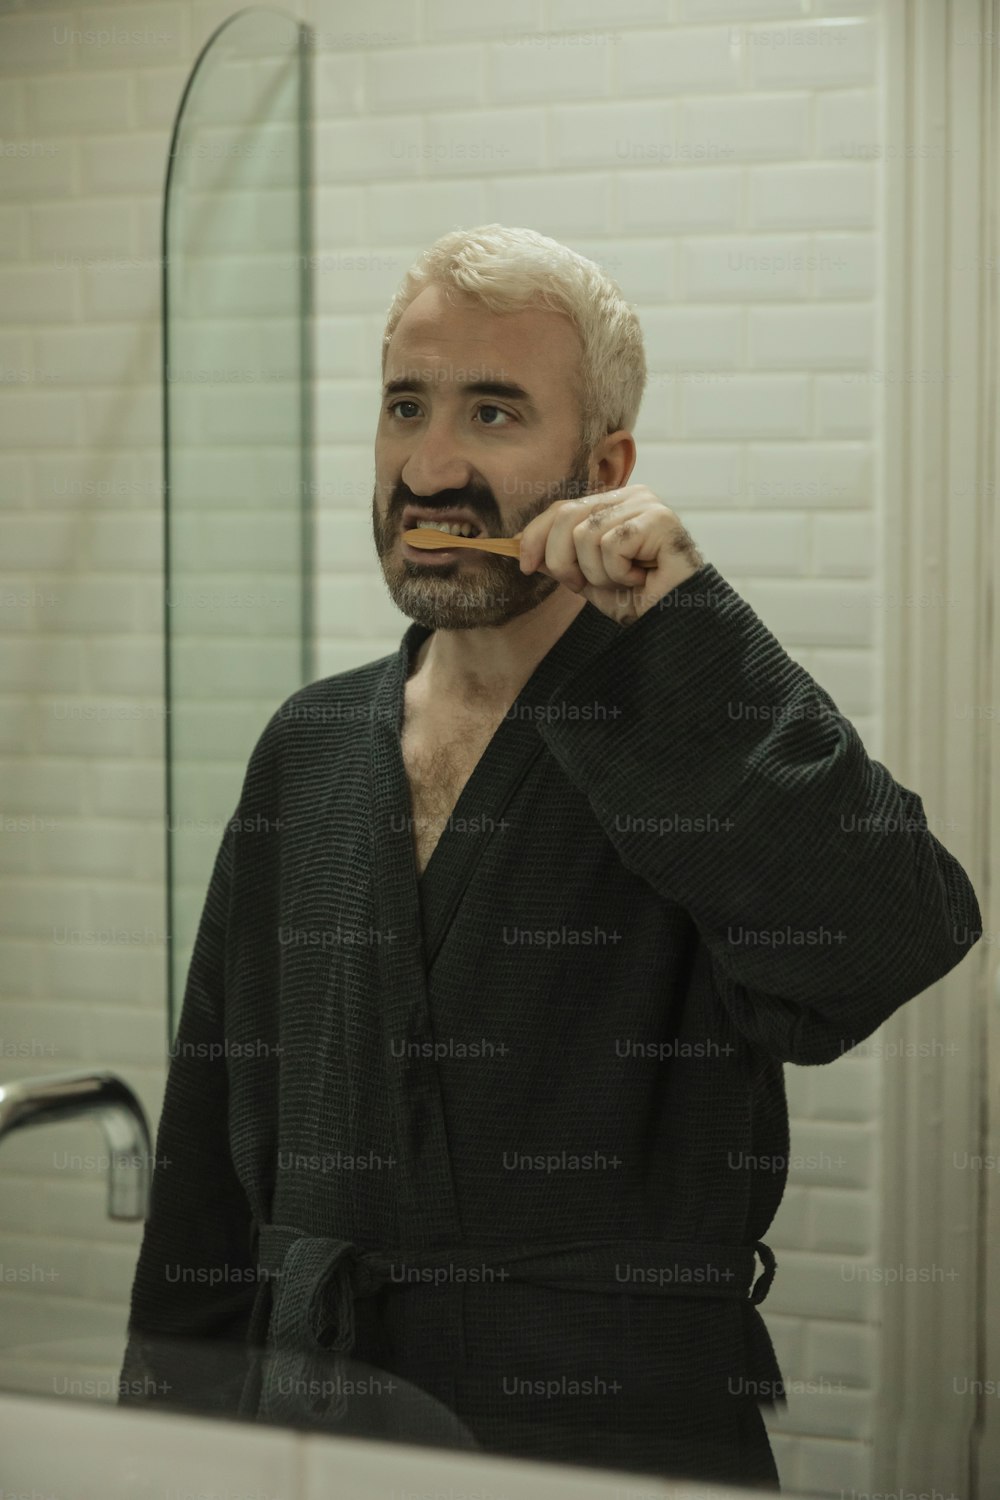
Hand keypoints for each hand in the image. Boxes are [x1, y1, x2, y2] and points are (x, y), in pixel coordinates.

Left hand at [516, 486, 703, 624]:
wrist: (677, 624)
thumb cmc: (640, 601)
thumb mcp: (588, 578)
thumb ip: (561, 557)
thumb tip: (521, 545)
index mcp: (614, 504)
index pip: (561, 508)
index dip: (535, 536)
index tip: (525, 566)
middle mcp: (631, 497)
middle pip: (566, 517)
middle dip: (563, 561)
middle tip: (584, 584)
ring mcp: (647, 504)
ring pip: (585, 535)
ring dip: (598, 573)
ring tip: (626, 581)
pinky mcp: (660, 519)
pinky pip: (610, 545)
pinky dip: (618, 572)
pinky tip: (642, 578)